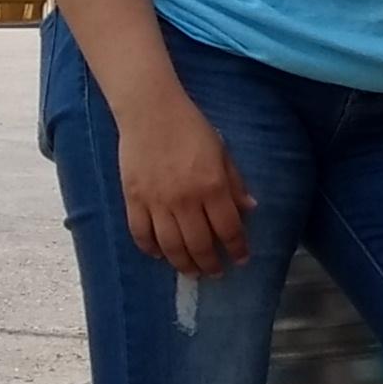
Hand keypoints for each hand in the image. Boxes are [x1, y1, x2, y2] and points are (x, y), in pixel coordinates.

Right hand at [114, 85, 251, 276]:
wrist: (150, 111)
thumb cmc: (191, 128)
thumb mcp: (222, 152)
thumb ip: (235, 183)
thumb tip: (249, 210)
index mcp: (212, 187)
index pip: (228, 229)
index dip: (236, 249)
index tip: (241, 260)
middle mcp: (185, 200)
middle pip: (199, 245)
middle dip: (210, 264)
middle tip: (215, 272)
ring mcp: (157, 202)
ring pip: (171, 246)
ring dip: (183, 264)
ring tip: (192, 271)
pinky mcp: (133, 200)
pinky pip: (141, 234)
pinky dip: (151, 249)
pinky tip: (160, 255)